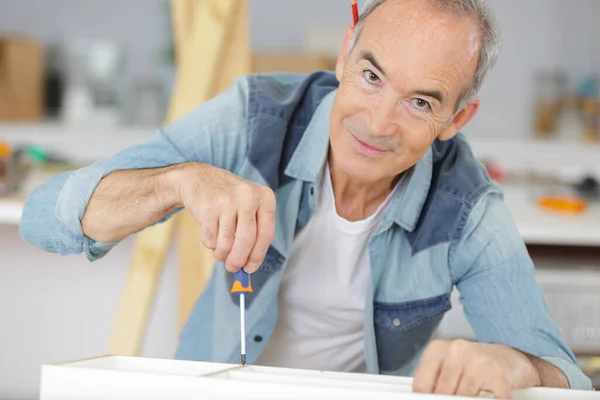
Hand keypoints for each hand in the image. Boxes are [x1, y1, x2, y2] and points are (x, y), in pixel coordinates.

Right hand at [176, 163, 275, 272]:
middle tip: (232, 268)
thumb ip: (252, 234)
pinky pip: (210, 239)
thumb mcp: (248, 208)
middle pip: (247, 240)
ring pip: (227, 242)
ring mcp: (227, 200)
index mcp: (265, 197)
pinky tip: (210, 232)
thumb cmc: (228, 200)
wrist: (199, 178)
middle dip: (239, 260)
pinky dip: (210, 244)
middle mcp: (248, 196)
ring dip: (221, 254)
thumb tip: (248, 267)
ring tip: (219, 249)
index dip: (258, 255)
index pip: (266, 234)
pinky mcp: (208, 206)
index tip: (250, 268)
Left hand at [412, 339, 539, 398]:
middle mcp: (456, 351)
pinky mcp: (499, 375)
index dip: (426, 398)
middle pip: (442, 393)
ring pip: (463, 397)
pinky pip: (488, 399)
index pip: (421, 385)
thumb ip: (435, 383)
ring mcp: (478, 362)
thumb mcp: (447, 368)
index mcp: (438, 349)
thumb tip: (424, 398)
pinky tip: (488, 397)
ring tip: (474, 395)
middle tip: (457, 397)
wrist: (508, 358)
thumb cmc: (473, 365)